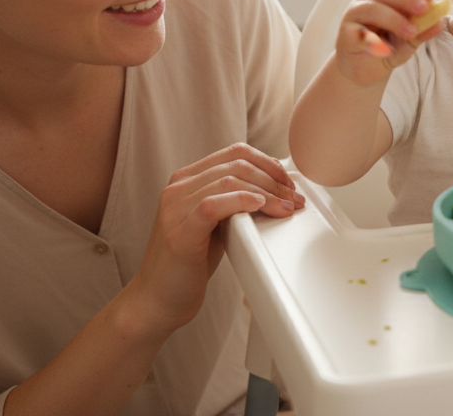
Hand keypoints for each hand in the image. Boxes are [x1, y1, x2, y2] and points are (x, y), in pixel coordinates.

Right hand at [124, 143, 305, 333]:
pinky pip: (213, 205)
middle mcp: (177, 188)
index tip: (289, 182)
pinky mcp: (179, 232)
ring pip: (229, 181)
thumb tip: (276, 190)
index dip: (268, 163)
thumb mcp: (216, 223)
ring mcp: (174, 208)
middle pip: (236, 164)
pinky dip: (242, 201)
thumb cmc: (190, 263)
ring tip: (286, 208)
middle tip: (295, 199)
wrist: (157, 300)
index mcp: (186, 180)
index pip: (234, 153)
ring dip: (267, 193)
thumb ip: (234, 202)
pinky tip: (260, 207)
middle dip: (274, 180)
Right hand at [335, 0, 444, 85]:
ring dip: (393, 18)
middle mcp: (366, 1)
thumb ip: (423, 30)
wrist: (366, 72)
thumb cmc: (387, 49)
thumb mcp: (410, 40)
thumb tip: (440, 22)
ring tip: (411, 31)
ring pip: (371, 8)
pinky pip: (359, 32)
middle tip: (424, 8)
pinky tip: (386, 47)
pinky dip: (374, 38)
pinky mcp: (346, 35)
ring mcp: (353, 16)